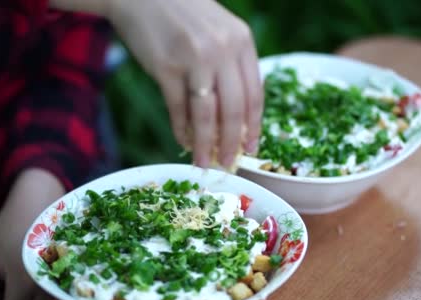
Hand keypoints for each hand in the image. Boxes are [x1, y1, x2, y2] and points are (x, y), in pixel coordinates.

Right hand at [108, 0, 263, 167]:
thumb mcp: (219, 30)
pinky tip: (184, 141)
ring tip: (204, 163)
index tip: (252, 149)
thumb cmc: (183, 14)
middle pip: (233, 110)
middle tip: (228, 164)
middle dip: (231, 143)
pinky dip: (181, 129)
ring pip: (206, 115)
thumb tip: (236, 115)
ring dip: (206, 144)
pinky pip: (178, 108)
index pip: (255, 94)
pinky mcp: (165, 67)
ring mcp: (193, 59)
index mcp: (241, 40)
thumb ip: (231, 63)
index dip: (254, 127)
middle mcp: (222, 50)